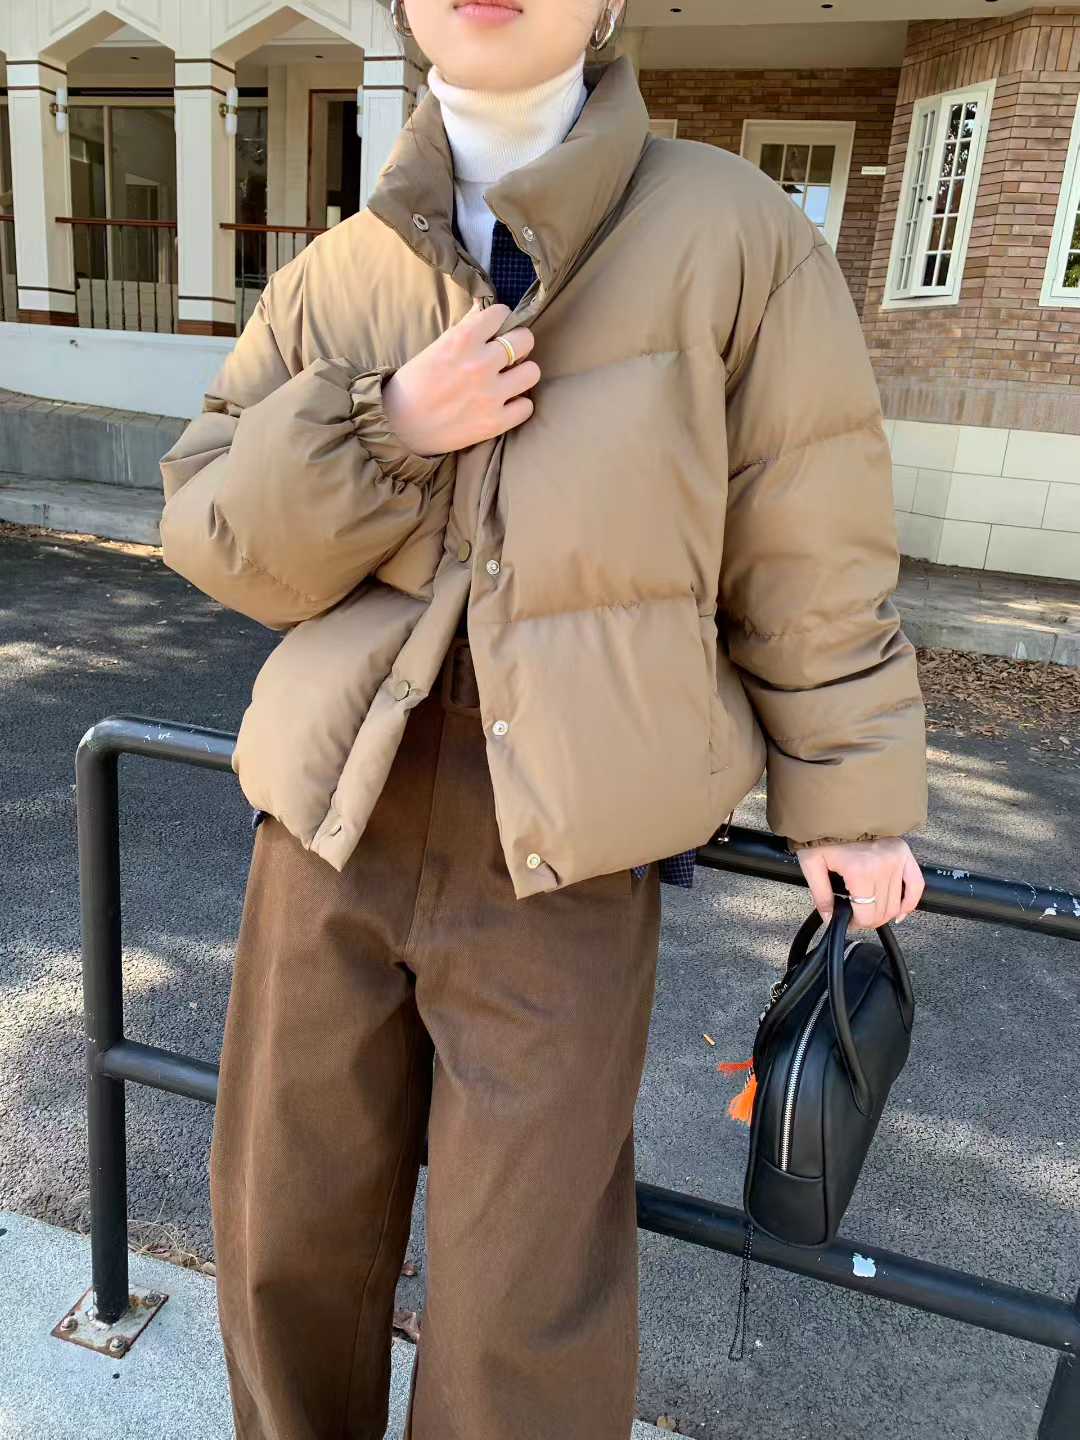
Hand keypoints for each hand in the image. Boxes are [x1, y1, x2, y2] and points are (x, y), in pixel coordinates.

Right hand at [381, 301, 539, 456]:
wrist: (400, 427)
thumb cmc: (414, 384)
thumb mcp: (437, 346)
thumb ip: (465, 330)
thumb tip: (487, 312)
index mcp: (463, 339)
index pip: (502, 314)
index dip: (500, 321)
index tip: (495, 329)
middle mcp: (481, 364)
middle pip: (525, 340)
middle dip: (518, 344)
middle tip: (507, 355)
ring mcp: (491, 394)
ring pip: (532, 372)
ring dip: (522, 374)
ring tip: (509, 380)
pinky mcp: (495, 422)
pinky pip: (526, 406)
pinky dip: (517, 405)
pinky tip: (504, 404)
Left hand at [796, 838, 923, 930]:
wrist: (837, 807)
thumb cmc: (823, 833)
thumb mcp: (812, 863)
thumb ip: (821, 894)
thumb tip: (830, 918)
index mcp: (860, 871)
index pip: (866, 914)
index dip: (856, 924)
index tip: (848, 922)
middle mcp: (882, 866)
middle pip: (883, 911)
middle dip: (869, 921)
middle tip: (857, 918)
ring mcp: (896, 859)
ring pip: (897, 903)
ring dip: (885, 914)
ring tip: (871, 913)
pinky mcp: (904, 853)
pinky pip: (916, 884)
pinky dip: (910, 902)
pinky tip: (901, 913)